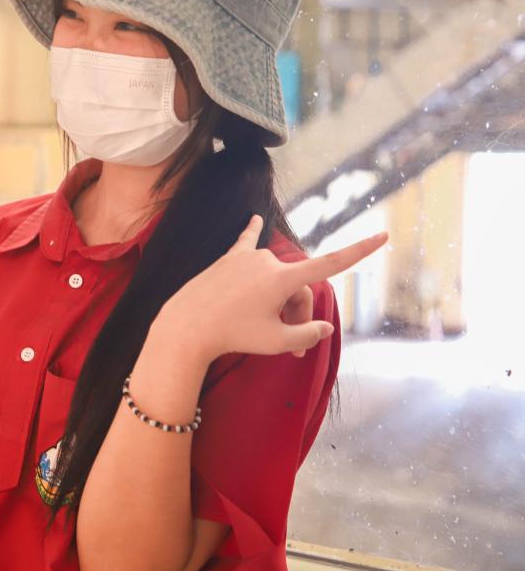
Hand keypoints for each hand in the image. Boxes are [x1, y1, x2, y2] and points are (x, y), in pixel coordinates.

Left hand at [154, 215, 386, 363]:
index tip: (383, 236)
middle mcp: (268, 261)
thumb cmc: (233, 335)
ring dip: (279, 302)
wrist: (187, 325)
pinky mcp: (229, 259)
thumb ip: (306, 333)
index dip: (359, 251)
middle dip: (300, 315)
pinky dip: (252, 232)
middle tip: (293, 351)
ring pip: (277, 279)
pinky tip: (254, 219)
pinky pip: (245, 242)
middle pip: (300, 287)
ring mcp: (246, 257)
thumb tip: (325, 326)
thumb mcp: (276, 341)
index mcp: (283, 278)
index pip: (331, 264)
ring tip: (267, 332)